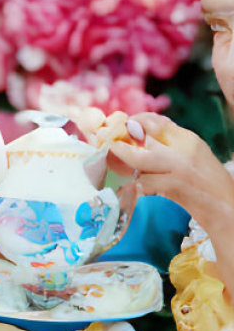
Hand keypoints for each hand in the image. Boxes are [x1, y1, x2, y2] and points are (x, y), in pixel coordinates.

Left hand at [107, 113, 233, 234]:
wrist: (228, 208)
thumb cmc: (207, 184)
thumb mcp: (192, 156)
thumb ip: (170, 144)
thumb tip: (138, 134)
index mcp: (189, 139)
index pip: (156, 122)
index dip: (134, 122)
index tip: (122, 128)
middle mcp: (184, 149)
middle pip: (145, 135)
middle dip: (123, 138)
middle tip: (109, 143)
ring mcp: (180, 168)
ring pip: (141, 158)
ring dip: (123, 158)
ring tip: (113, 159)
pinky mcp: (176, 187)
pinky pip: (145, 182)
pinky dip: (135, 186)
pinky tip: (130, 189)